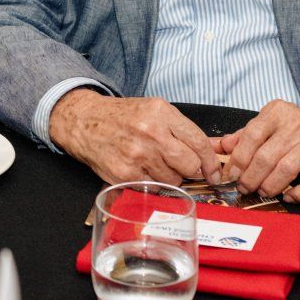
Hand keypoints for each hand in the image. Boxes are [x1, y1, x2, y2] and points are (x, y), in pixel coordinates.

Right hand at [47, 90, 217, 185]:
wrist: (86, 122)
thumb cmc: (123, 117)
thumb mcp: (155, 110)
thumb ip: (182, 129)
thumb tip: (214, 150)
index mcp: (161, 113)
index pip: (199, 142)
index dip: (211, 161)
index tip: (214, 171)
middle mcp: (150, 133)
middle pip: (190, 165)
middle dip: (193, 170)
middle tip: (185, 168)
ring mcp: (137, 155)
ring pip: (174, 180)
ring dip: (171, 177)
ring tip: (156, 164)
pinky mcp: (125, 174)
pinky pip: (154, 188)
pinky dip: (153, 183)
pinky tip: (144, 170)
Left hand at [214, 91, 299, 202]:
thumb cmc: (297, 126)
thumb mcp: (270, 121)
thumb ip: (243, 135)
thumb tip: (217, 147)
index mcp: (278, 112)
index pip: (251, 136)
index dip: (237, 159)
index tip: (231, 174)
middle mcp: (297, 124)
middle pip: (266, 157)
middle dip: (250, 178)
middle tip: (244, 187)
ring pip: (285, 171)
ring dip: (269, 187)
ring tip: (263, 191)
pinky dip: (297, 194)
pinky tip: (289, 195)